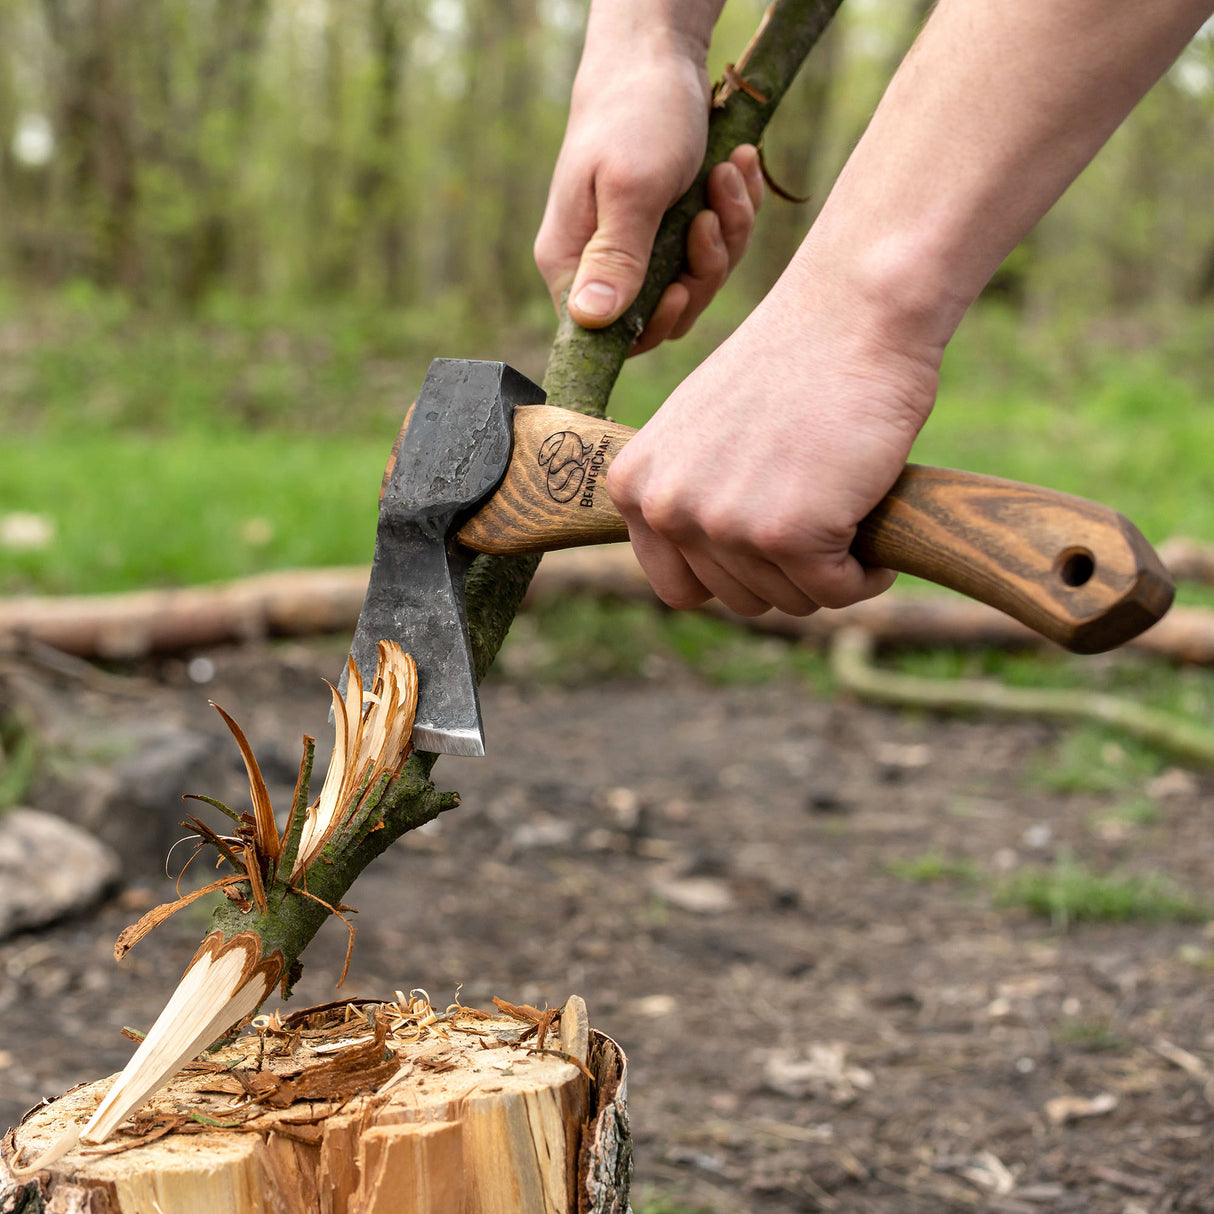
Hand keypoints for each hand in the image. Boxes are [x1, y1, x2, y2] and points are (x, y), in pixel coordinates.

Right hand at [534, 29, 762, 350]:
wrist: (659, 53)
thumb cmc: (636, 114)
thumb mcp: (632, 188)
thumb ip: (615, 258)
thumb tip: (589, 322)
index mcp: (572, 262)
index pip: (607, 335)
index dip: (652, 324)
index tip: (680, 287)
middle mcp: (601, 263)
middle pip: (663, 313)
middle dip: (702, 270)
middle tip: (709, 217)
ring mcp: (640, 245)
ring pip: (697, 280)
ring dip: (726, 232)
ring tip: (725, 175)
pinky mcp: (673, 226)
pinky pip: (714, 247)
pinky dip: (734, 211)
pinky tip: (734, 167)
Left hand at [605, 260, 942, 615]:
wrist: (852, 316)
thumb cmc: (788, 368)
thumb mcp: (700, 432)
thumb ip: (686, 495)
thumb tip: (700, 569)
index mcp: (635, 486)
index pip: (678, 587)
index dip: (733, 574)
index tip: (770, 542)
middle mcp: (667, 509)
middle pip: (737, 599)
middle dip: (786, 572)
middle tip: (820, 518)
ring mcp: (725, 524)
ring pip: (788, 601)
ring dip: (826, 572)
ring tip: (844, 513)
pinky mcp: (789, 534)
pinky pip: (837, 592)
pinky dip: (865, 575)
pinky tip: (871, 530)